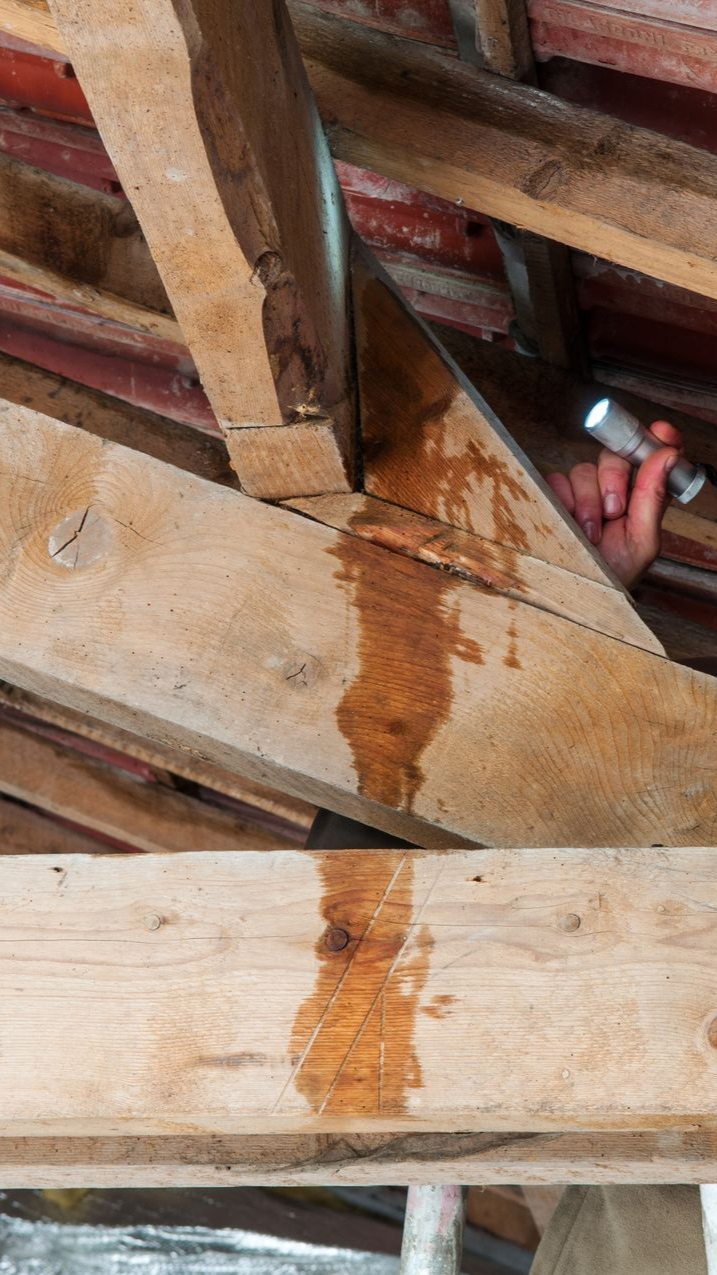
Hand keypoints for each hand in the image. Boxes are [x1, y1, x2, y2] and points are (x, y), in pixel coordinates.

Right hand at [546, 421, 682, 588]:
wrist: (572, 594)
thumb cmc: (612, 575)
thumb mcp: (642, 541)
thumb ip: (654, 496)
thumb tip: (668, 454)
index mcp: (642, 497)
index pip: (654, 457)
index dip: (658, 439)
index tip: (662, 432)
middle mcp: (613, 490)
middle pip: (615, 455)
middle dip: (615, 477)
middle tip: (615, 509)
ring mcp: (582, 493)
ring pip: (584, 469)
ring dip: (588, 501)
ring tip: (590, 533)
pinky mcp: (555, 498)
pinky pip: (557, 480)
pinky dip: (564, 501)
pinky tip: (569, 525)